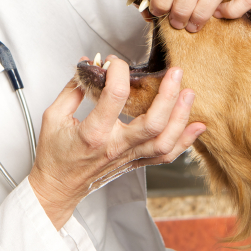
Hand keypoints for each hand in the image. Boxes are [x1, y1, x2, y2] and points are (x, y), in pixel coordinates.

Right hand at [28, 57, 204, 228]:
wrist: (58, 187)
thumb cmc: (55, 155)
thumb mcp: (54, 117)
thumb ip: (73, 89)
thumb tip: (89, 66)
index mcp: (94, 133)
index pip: (114, 96)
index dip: (118, 72)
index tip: (115, 62)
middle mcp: (116, 147)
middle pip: (153, 123)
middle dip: (168, 95)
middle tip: (175, 72)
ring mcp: (128, 157)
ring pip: (165, 141)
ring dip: (181, 117)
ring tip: (189, 93)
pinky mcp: (135, 163)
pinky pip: (166, 156)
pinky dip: (185, 142)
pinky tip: (197, 126)